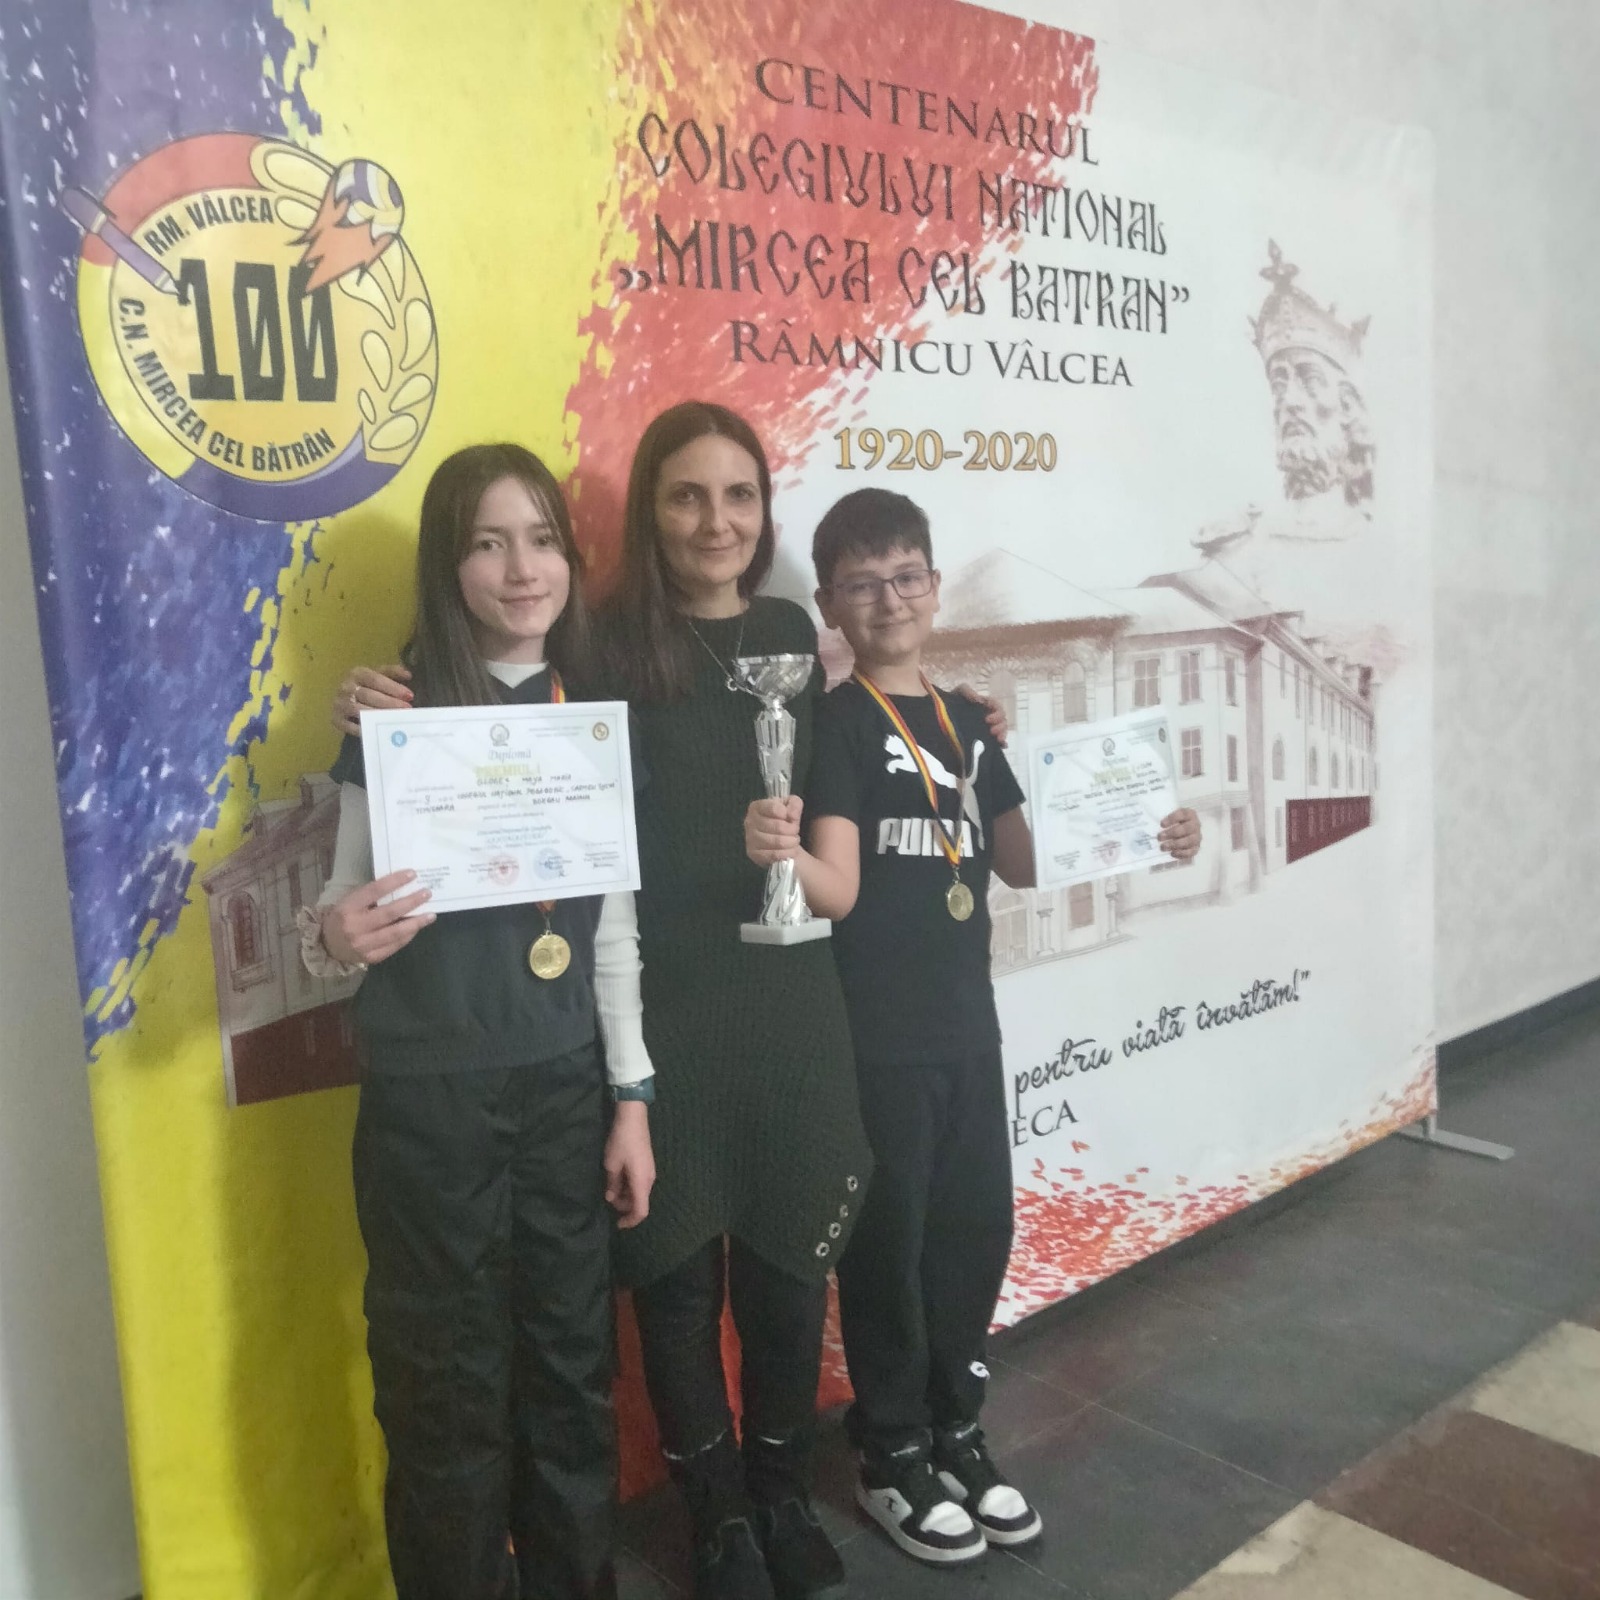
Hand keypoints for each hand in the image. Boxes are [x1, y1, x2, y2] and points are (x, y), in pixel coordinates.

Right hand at [321, 870, 433, 965]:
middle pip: (389, 913)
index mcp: (348, 908)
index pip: (374, 891)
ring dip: (416, 923)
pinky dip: (407, 935)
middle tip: (427, 893)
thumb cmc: (342, 918)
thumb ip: (370, 897)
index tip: (412, 874)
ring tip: (431, 915)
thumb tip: (402, 888)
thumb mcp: (349, 902)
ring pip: (395, 933)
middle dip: (411, 902)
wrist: (327, 946)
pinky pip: (394, 945)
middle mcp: (355, 927)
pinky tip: (417, 927)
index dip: (394, 881)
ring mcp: (364, 945)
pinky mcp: (372, 957)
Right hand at [332, 663, 412, 735]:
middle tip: (407, 709)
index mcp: (357, 673)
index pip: (375, 679)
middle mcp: (346, 687)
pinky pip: (351, 726)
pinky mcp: (337, 720)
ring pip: (360, 710)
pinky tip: (380, 731)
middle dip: (390, 703)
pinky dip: (366, 729)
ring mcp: (339, 704)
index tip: (409, 695)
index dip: (393, 687)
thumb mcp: (379, 675)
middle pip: (368, 695)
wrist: (346, 700)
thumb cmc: (368, 687)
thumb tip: (408, 674)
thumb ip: (393, 672)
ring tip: (395, 720)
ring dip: (379, 715)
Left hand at [605, 1101, 654, 1227]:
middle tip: (608, 1199)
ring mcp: (650, 1172)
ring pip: (640, 1193)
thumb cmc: (621, 1142)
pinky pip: (640, 1183)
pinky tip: (618, 1178)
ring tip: (610, 1188)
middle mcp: (649, 1180)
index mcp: (642, 1182)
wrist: (633, 1118)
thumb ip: (612, 1184)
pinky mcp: (647, 1165)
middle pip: (640, 1203)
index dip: (630, 1221)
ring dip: (626, 1196)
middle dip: (624, 1207)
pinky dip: (629, 1187)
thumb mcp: (611, 1165)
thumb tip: (611, 1198)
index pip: (641, 1211)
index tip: (617, 1224)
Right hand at [745, 795, 801, 866]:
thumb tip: (791, 814)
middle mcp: (749, 821)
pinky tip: (790, 851)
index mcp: (757, 807)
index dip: (786, 813)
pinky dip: (787, 853)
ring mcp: (750, 839)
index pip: (773, 808)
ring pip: (778, 841)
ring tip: (793, 841)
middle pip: (779, 826)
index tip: (792, 818)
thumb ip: (794, 804)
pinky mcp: (753, 854)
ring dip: (791, 842)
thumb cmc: (784, 820)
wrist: (780, 840)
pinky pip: (774, 854)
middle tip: (795, 832)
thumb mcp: (791, 806)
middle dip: (792, 830)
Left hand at [954, 682, 1007, 744]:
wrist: (941, 716)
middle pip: (1002, 720)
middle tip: (991, 730)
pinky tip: (1002, 745)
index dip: (996, 713)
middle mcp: (989, 716)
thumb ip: (967, 691)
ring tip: (997, 738)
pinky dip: (1002, 743)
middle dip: (1000, 725)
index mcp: (985, 705)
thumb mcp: (959, 692)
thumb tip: (980, 700)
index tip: (987, 719)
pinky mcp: (984, 739)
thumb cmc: (952, 702)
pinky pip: (998, 741)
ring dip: (1002, 734)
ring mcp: (987, 728)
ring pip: (1002, 730)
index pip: (997, 707)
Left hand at [1158, 807, 1201, 861]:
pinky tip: (1172, 853)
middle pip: (1186, 828)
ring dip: (1175, 844)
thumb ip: (1160, 817)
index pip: (1183, 814)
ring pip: (1189, 841)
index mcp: (1189, 814)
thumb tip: (1146, 821)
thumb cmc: (1172, 823)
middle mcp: (1195, 825)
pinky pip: (1191, 851)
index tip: (1161, 824)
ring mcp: (1197, 837)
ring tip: (1163, 847)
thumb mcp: (1168, 817)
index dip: (1172, 818)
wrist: (1180, 832)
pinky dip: (1182, 853)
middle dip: (1172, 833)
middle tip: (1159, 837)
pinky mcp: (1196, 848)